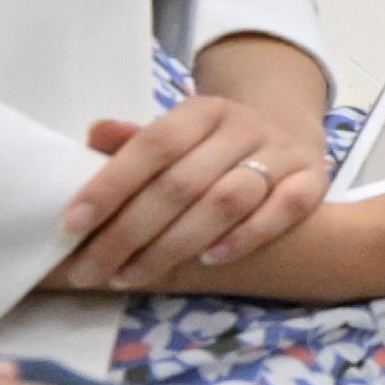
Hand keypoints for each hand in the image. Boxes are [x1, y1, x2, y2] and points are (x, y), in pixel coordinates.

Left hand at [47, 93, 328, 291]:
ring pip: (229, 200)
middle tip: (92, 271)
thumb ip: (134, 143)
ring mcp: (282, 153)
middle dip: (130, 232)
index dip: (111, 185)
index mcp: (203, 110)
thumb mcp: (174, 137)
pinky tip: (209, 260)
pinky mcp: (313, 180)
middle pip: (183, 182)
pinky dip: (247, 235)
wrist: (285, 138)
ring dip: (176, 244)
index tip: (71, 226)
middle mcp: (245, 126)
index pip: (153, 144)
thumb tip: (94, 135)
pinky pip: (285, 209)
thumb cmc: (211, 150)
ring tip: (134, 274)